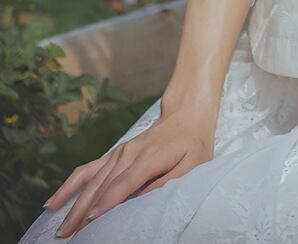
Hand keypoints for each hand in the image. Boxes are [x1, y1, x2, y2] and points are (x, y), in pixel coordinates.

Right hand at [41, 105, 216, 237]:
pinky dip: (70, 185)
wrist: (186, 115)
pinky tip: (53, 201)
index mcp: (148, 157)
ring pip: (91, 181)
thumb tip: (143, 199)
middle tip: (69, 236)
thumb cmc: (193, 144)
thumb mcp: (193, 164)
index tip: (90, 221)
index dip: (106, 203)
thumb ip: (168, 181)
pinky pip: (87, 170)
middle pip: (102, 186)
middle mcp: (128, 153)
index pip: (123, 184)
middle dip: (84, 212)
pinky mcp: (113, 154)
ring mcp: (118, 153)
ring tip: (61, 229)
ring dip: (74, 205)